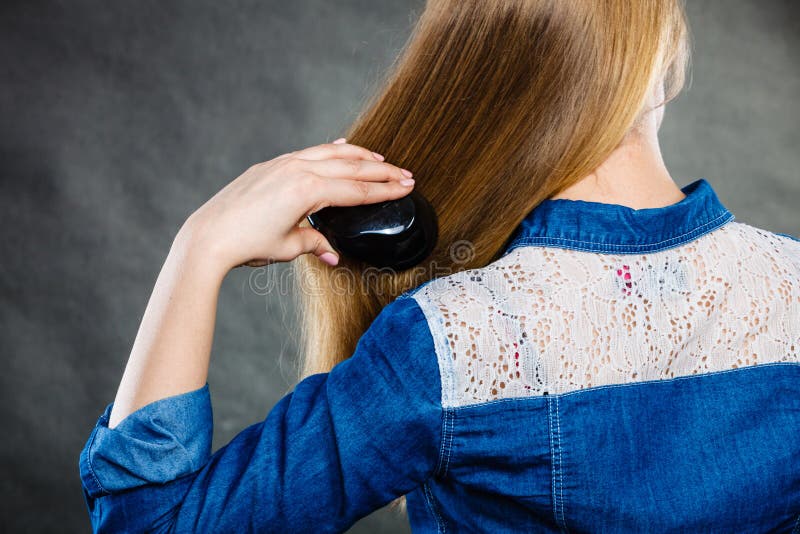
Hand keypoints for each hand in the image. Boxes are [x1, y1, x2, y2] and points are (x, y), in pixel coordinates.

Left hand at [180, 138, 414, 272]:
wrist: (209, 235)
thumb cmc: (246, 243)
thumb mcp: (288, 247)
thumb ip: (315, 245)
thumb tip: (333, 255)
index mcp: (308, 191)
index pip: (357, 190)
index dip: (385, 190)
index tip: (407, 187)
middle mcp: (298, 170)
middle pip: (351, 167)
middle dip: (382, 171)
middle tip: (406, 175)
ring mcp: (283, 164)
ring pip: (331, 153)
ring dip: (359, 156)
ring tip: (380, 159)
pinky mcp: (271, 166)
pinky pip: (310, 152)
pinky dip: (330, 150)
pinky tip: (341, 147)